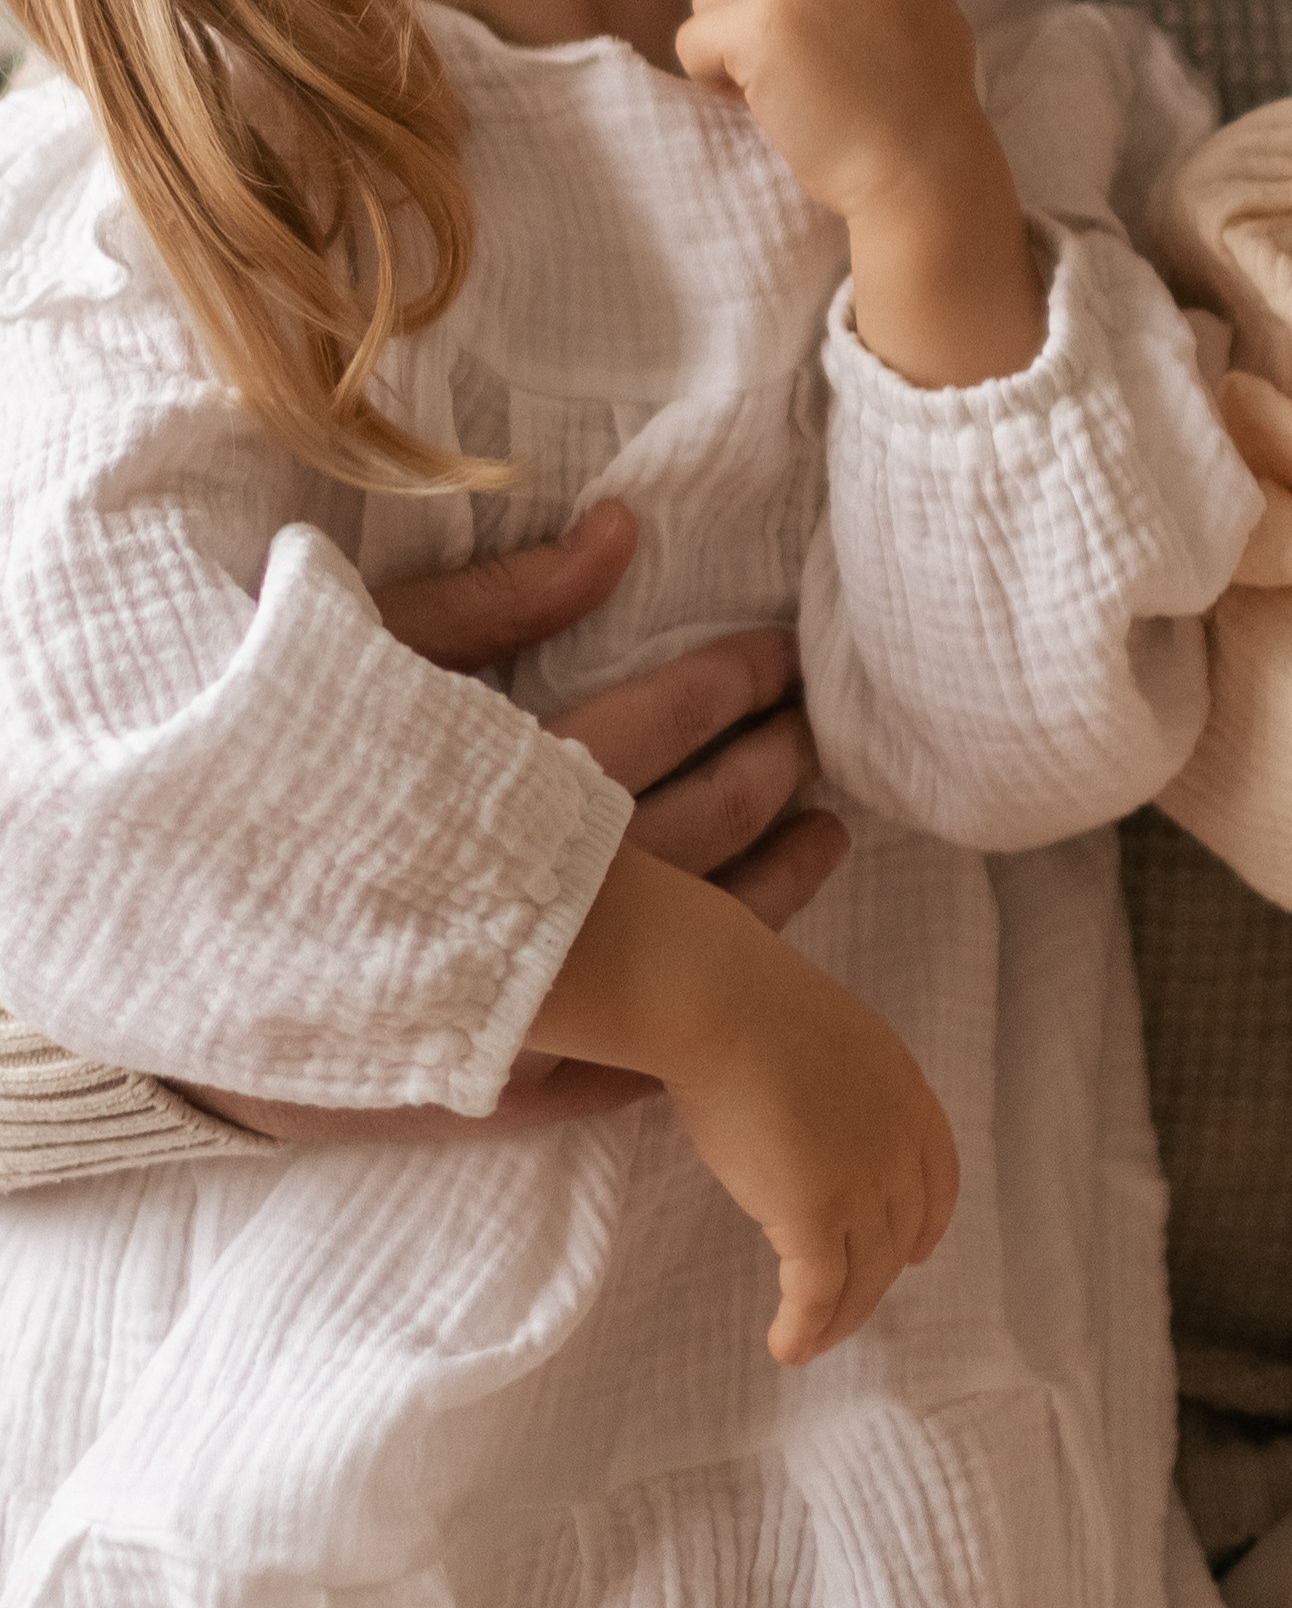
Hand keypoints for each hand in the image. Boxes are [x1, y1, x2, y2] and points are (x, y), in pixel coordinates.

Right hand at [177, 502, 848, 1144]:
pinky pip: (642, 1051)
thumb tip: (621, 533)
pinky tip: (757, 961)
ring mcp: (523, 1000)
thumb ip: (495, 599)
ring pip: (692, 942)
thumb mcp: (353, 657)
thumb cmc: (254, 772)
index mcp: (488, 787)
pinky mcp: (506, 1075)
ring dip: (770, 880)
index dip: (728, 687)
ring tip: (824, 828)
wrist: (150, 943)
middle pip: (692, 830)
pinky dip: (709, 1002)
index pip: (649, 726)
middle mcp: (520, 899)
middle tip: (816, 732)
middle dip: (767, 773)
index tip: (781, 656)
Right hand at [531, 846, 960, 1363]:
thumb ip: (834, 1081)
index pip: (937, 1174)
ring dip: (839, 1317)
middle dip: (877, 1279)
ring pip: (862, 1275)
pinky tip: (785, 1345)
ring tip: (811, 1340)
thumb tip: (803, 1105)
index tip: (917, 1253)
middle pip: (897, 1233)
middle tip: (848, 1306)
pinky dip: (804, 1329)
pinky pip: (817, 1295)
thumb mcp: (823, 1034)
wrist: (719, 1003)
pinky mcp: (814, 1220)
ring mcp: (860, 1185)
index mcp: (905, 1090)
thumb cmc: (747, 1001)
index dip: (927, 1220)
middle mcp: (897, 1143)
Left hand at [678, 0, 984, 227]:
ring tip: (777, 88)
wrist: (923, 164)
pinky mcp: (756, 25)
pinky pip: (691, 41)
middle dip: (747, 10)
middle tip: (791, 66)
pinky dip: (710, 80)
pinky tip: (758, 104)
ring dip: (727, 46)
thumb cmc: (927, 99)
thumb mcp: (934, 5)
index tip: (811, 34)